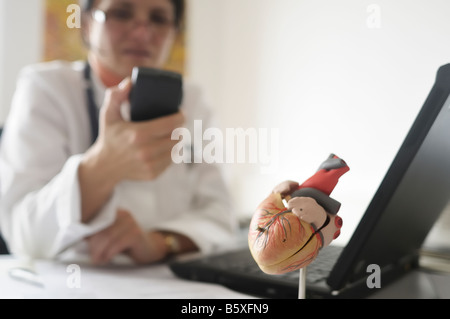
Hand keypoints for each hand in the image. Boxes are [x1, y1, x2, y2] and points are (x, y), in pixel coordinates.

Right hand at [79, 78, 183, 221]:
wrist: (104, 166)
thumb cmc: (109, 136)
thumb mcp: (108, 114)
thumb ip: (116, 95)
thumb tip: (130, 83)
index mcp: (138, 134)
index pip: (171, 124)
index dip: (180, 117)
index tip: (180, 112)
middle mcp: (146, 151)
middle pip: (177, 136)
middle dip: (179, 128)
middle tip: (176, 123)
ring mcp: (150, 164)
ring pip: (176, 149)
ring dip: (178, 140)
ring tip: (173, 133)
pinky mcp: (153, 174)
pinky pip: (171, 161)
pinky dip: (171, 153)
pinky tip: (167, 147)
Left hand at [86, 209, 167, 264]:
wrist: (150, 248)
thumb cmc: (127, 243)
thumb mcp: (112, 236)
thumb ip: (99, 233)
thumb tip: (78, 237)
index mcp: (115, 212)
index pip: (96, 220)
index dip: (86, 232)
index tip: (80, 243)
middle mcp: (123, 214)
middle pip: (101, 229)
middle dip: (93, 245)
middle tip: (92, 257)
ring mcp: (130, 223)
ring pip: (107, 237)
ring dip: (99, 251)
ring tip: (98, 260)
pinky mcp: (135, 234)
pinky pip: (116, 244)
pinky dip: (109, 254)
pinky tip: (107, 259)